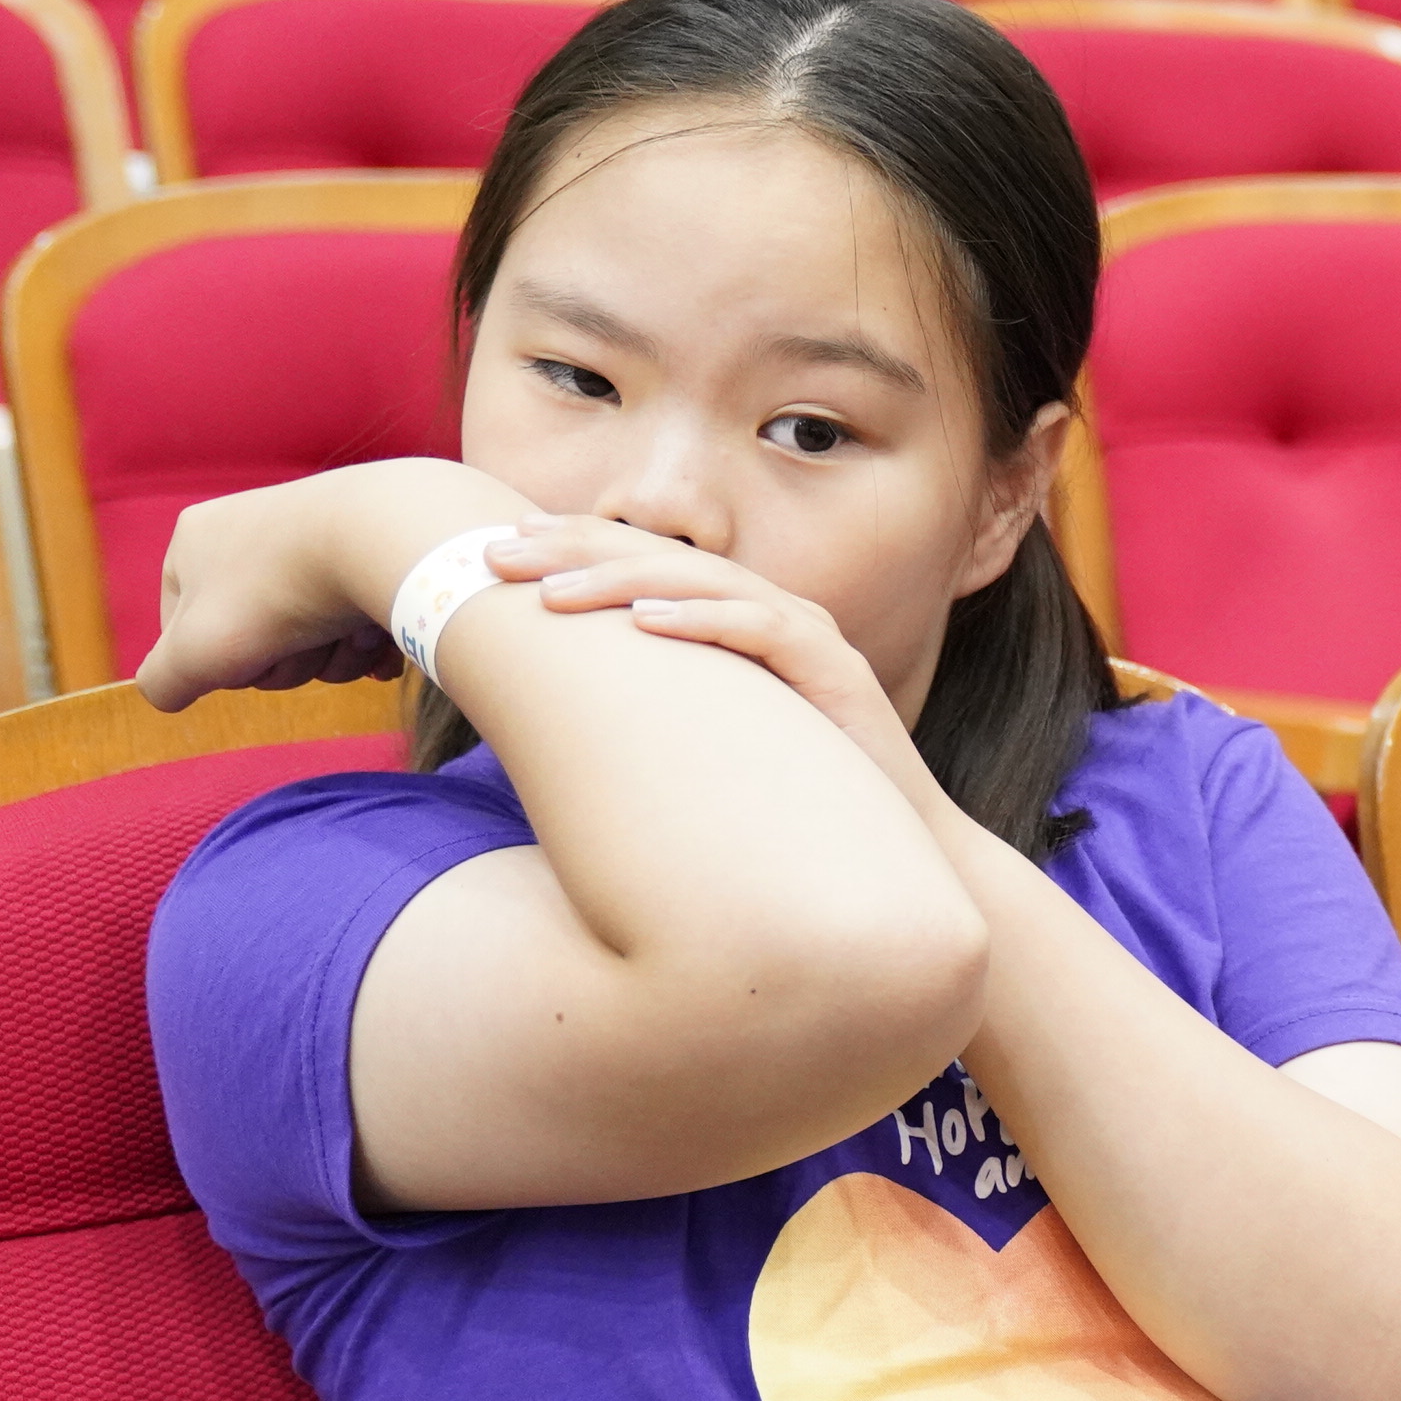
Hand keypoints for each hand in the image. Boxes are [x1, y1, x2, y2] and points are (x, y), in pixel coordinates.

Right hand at [136, 460, 522, 709]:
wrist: (387, 538)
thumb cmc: (278, 593)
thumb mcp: (196, 652)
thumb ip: (164, 679)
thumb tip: (166, 692)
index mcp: (196, 541)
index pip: (185, 633)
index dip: (217, 663)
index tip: (241, 653)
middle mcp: (255, 530)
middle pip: (259, 641)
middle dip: (288, 663)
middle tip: (304, 646)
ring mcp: (321, 538)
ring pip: (317, 638)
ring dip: (334, 657)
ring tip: (351, 633)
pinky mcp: (380, 553)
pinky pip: (366, 622)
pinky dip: (374, 642)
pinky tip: (384, 639)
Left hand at [494, 525, 952, 826]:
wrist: (902, 852)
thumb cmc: (795, 809)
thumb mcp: (705, 749)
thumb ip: (651, 718)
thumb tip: (549, 721)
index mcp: (736, 626)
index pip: (646, 568)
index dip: (575, 549)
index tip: (499, 548)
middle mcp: (771, 618)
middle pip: (665, 558)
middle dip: (577, 550)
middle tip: (498, 554)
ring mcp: (809, 639)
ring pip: (707, 583)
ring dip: (624, 580)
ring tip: (553, 592)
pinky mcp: (840, 673)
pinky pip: (766, 630)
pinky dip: (707, 619)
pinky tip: (648, 622)